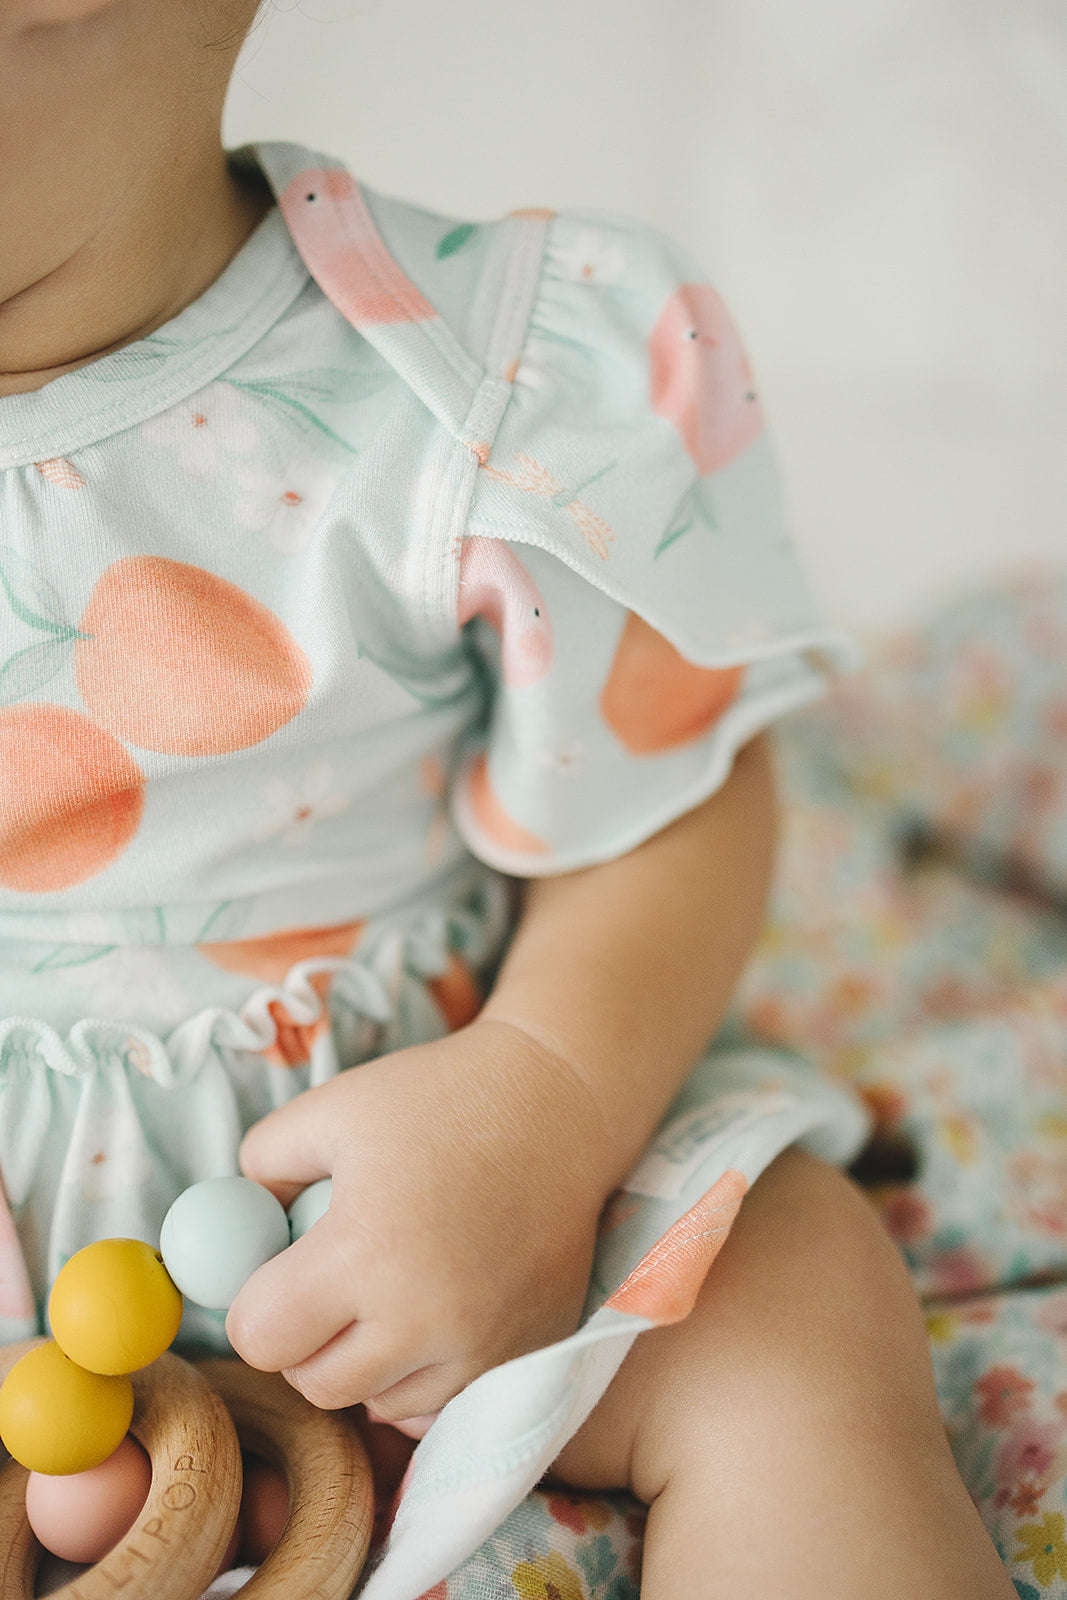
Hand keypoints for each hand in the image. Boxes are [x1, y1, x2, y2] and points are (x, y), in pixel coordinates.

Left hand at [225, 1019, 607, 1422]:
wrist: (557, 1104)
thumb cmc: (436, 1097)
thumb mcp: (330, 1108)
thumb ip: (260, 1167)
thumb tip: (231, 1231)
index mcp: (366, 1252)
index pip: (263, 1338)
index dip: (254, 1307)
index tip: (275, 1273)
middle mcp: (424, 1317)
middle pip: (315, 1384)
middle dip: (304, 1340)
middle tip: (324, 1284)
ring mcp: (482, 1345)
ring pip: (380, 1402)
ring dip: (365, 1362)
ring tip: (387, 1288)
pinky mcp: (525, 1353)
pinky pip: (444, 1403)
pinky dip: (423, 1374)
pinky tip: (432, 1312)